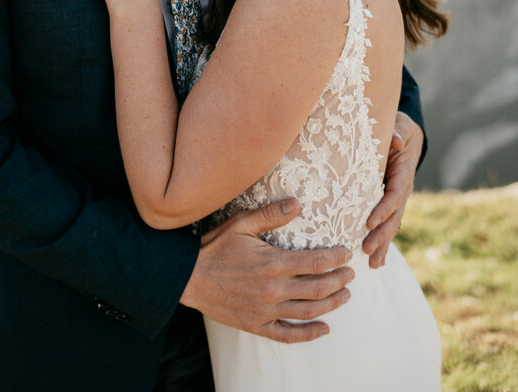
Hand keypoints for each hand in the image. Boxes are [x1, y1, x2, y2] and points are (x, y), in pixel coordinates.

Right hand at [181, 200, 353, 343]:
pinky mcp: (257, 325)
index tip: (347, 254)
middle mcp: (273, 290)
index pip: (314, 262)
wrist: (188, 278)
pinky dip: (309, 334)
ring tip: (345, 295)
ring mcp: (266, 311)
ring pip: (308, 311)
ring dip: (332, 304)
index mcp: (272, 263)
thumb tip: (297, 203)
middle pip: (317, 288)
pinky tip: (324, 328)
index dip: (335, 258)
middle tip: (351, 274)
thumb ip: (270, 215)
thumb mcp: (241, 224)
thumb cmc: (215, 247)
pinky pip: (288, 335)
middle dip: (339, 280)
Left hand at [362, 112, 422, 267]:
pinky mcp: (391, 203)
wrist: (408, 135)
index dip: (383, 210)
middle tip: (365, 250)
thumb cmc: (399, 128)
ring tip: (372, 264)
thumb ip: (398, 131)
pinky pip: (388, 224)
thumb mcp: (400, 124)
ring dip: (383, 244)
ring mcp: (398, 199)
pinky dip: (383, 242)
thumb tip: (395, 140)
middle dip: (381, 235)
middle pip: (393, 217)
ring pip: (392, 225)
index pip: (394, 195)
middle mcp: (403, 189)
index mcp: (403, 173)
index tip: (368, 222)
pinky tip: (376, 261)